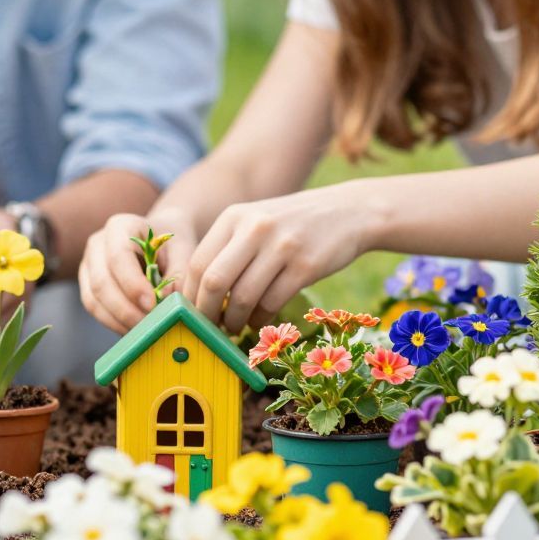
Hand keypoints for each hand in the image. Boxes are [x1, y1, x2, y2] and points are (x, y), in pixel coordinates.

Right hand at [78, 209, 192, 332]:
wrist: (160, 242)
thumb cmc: (173, 244)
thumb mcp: (183, 250)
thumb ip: (178, 273)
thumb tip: (167, 301)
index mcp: (120, 225)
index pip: (118, 256)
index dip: (132, 284)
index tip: (152, 304)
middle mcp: (97, 243)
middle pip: (101, 281)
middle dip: (125, 309)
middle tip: (150, 326)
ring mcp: (88, 265)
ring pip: (93, 299)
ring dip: (119, 320)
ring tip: (144, 332)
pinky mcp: (87, 285)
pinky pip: (94, 308)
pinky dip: (113, 323)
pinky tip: (134, 331)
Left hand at [182, 187, 367, 334]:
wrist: (348, 212)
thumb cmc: (292, 224)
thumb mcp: (255, 222)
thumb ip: (227, 249)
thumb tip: (197, 296)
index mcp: (234, 217)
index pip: (198, 263)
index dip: (190, 296)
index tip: (190, 314)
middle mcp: (255, 228)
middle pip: (215, 281)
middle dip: (206, 313)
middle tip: (207, 327)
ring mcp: (282, 246)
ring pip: (244, 297)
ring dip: (235, 321)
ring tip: (235, 326)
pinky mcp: (306, 266)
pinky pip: (272, 303)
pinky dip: (260, 319)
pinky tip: (259, 320)